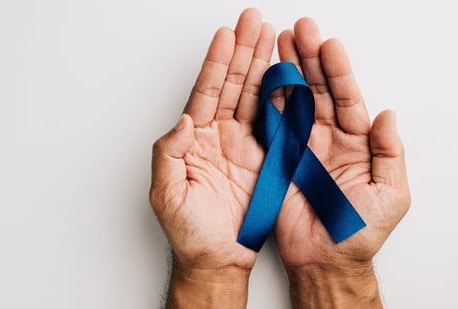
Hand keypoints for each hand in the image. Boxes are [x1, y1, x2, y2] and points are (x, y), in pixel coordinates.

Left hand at [149, 8, 273, 307]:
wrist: (216, 258)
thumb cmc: (188, 232)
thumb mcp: (166, 194)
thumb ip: (168, 154)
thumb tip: (183, 120)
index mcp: (194, 140)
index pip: (206, 93)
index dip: (216, 64)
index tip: (226, 35)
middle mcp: (218, 137)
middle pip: (232, 85)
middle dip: (243, 52)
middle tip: (254, 21)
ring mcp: (243, 146)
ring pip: (253, 97)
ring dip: (262, 65)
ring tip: (271, 36)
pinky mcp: (265, 160)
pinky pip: (273, 123)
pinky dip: (280, 98)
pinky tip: (285, 74)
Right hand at [273, 18, 410, 306]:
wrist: (324, 260)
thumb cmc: (358, 232)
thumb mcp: (390, 195)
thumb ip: (389, 154)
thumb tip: (387, 115)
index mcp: (357, 144)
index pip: (347, 99)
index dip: (338, 72)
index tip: (328, 45)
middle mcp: (328, 139)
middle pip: (318, 91)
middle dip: (309, 59)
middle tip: (299, 30)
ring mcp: (302, 147)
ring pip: (293, 102)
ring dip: (287, 72)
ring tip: (279, 44)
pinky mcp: (279, 159)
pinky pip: (272, 127)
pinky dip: (267, 103)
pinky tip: (263, 80)